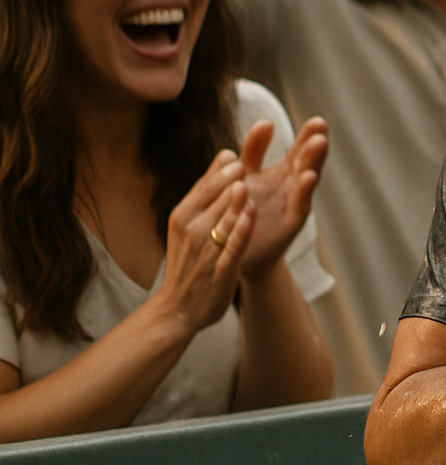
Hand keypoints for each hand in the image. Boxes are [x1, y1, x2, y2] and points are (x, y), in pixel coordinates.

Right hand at [157, 151, 254, 332]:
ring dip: (233, 203)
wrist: (177, 309)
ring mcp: (205, 250)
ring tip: (245, 185)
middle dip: (228, 181)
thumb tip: (226, 155)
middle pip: (214, 200)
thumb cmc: (188, 261)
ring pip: (223, 220)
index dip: (220, 170)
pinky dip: (240, 231)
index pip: (204, 186)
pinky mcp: (220, 269)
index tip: (235, 156)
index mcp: (183, 215)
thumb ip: (207, 193)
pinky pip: (232, 246)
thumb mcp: (189, 223)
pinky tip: (251, 215)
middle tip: (244, 165)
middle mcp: (191, 230)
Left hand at [236, 117, 327, 278]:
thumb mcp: (246, 174)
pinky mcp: (289, 224)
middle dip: (314, 144)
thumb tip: (266, 122)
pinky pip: (298, 206)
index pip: (299, 150)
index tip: (318, 121)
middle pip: (307, 162)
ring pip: (306, 180)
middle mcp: (292, 187)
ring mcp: (293, 205)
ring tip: (319, 144)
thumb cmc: (243, 209)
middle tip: (321, 127)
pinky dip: (303, 191)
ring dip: (313, 162)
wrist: (234, 249)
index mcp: (283, 173)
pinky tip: (308, 177)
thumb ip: (255, 150)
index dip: (308, 135)